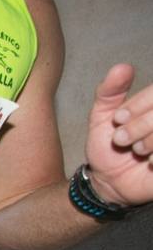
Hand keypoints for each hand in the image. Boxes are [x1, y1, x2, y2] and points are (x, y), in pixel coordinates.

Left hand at [86, 64, 152, 207]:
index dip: (138, 105)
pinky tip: (150, 163)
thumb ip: (110, 91)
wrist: (108, 182)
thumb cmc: (108, 147)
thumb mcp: (102, 116)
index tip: (118, 119)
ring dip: (150, 140)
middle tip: (121, 138)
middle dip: (141, 125)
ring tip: (136, 150)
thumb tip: (122, 67)